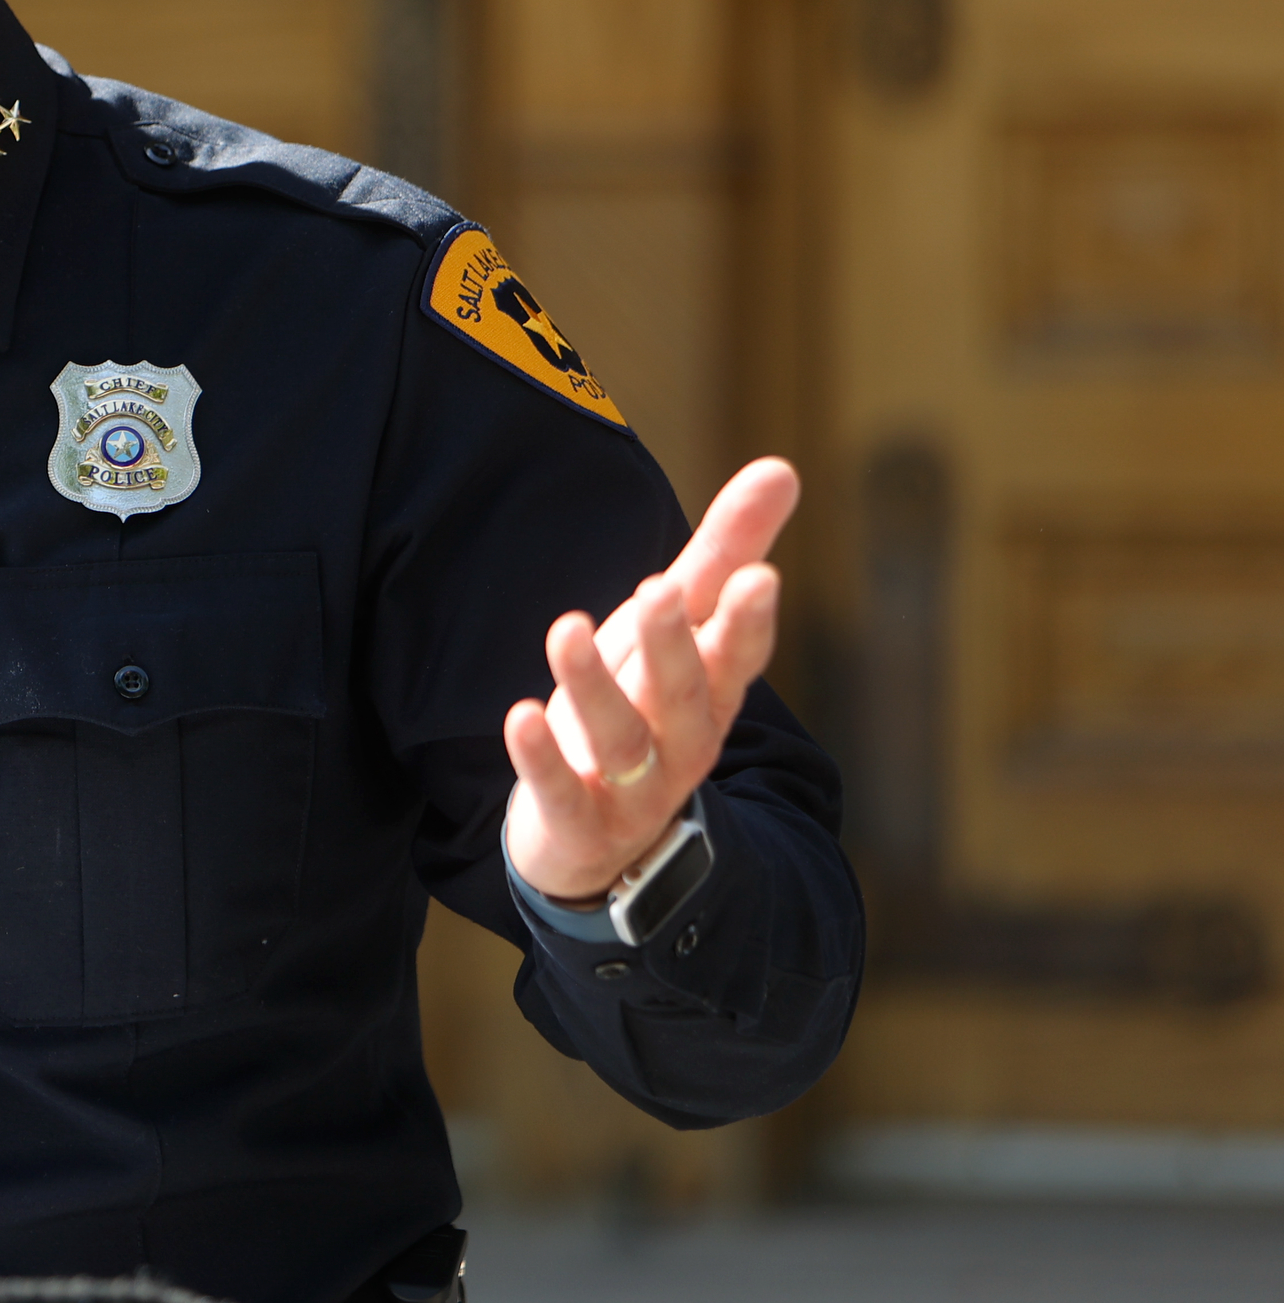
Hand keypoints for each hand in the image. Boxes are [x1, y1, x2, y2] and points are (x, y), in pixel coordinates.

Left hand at [501, 456, 801, 903]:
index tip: (759, 576)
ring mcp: (633, 788)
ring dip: (594, 685)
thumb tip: (782, 467)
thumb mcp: (678, 628)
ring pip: (621, 739)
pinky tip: (520, 715)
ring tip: (566, 628)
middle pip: (684, 694)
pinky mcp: (577, 822)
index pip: (739, 656)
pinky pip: (562, 792)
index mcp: (711, 690)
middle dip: (674, 644)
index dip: (747, 622)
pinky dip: (542, 758)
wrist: (602, 835)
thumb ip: (725, 551)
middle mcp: (683, 741)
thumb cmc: (644, 703)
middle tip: (659, 589)